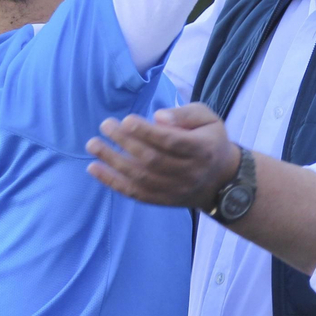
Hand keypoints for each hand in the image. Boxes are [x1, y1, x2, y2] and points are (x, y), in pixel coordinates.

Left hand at [85, 102, 240, 208]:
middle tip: (105, 125)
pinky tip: (94, 168)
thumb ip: (185, 114)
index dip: (147, 132)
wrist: (221, 180)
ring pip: (141, 178)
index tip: (126, 120)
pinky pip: (135, 194)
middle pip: (152, 160)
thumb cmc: (209, 140)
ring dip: (113, 162)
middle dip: (125, 142)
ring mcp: (175, 189)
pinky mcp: (163, 200)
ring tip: (93, 145)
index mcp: (202, 150)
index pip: (171, 142)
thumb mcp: (208, 118)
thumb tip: (158, 117)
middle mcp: (189, 172)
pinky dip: (112, 182)